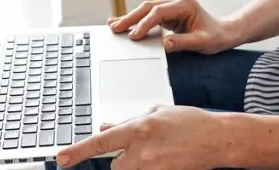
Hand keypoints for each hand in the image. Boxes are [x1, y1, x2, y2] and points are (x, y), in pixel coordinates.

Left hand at [55, 106, 223, 169]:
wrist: (217, 139)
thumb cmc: (191, 123)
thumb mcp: (158, 114)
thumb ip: (130, 123)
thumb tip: (107, 128)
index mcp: (140, 128)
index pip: (101, 142)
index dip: (78, 151)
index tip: (61, 159)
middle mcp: (143, 150)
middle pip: (116, 165)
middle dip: (123, 159)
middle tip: (141, 150)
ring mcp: (153, 167)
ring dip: (136, 165)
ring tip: (158, 153)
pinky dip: (148, 168)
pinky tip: (163, 158)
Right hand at [107, 0, 235, 54]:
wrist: (226, 33)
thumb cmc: (217, 37)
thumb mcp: (202, 42)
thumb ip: (183, 42)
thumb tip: (163, 45)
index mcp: (186, 5)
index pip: (159, 12)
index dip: (145, 23)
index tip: (134, 36)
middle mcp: (177, 3)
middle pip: (149, 7)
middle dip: (131, 18)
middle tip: (115, 29)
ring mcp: (172, 8)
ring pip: (146, 10)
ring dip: (130, 18)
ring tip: (113, 26)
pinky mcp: (169, 15)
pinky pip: (149, 17)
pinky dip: (137, 21)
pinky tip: (123, 24)